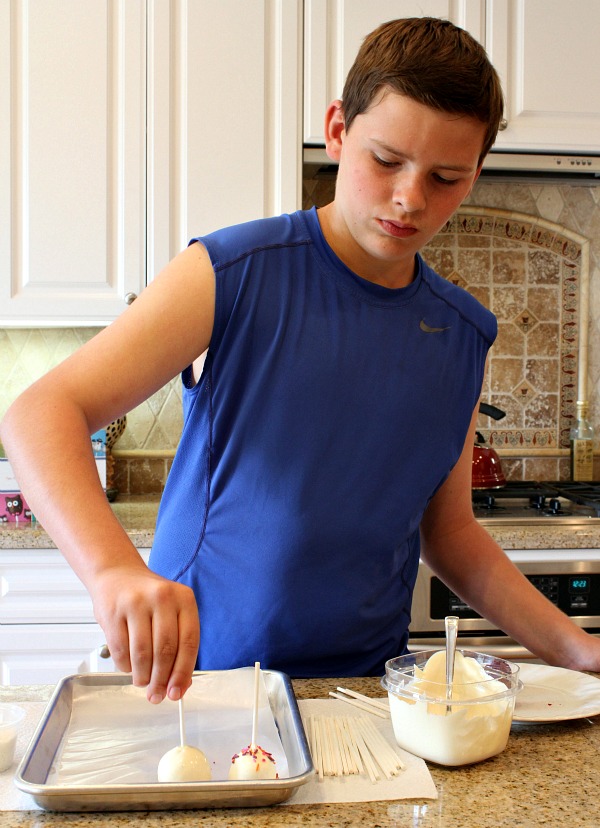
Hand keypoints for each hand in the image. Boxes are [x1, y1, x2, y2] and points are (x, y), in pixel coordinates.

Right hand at [91, 565, 199, 702]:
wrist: (117, 574)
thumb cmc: (148, 599)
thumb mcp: (171, 612)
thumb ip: (179, 644)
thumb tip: (181, 685)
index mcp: (184, 598)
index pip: (189, 642)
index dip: (183, 672)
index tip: (177, 692)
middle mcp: (162, 597)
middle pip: (166, 651)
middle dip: (161, 680)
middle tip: (156, 695)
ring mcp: (136, 603)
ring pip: (143, 654)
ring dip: (143, 676)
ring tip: (142, 682)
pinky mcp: (113, 611)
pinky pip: (120, 650)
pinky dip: (125, 667)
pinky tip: (128, 667)